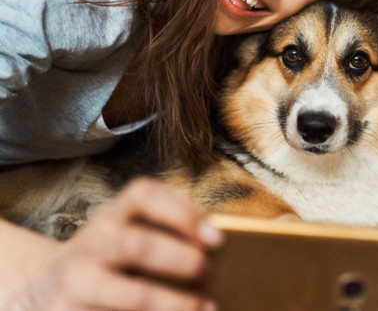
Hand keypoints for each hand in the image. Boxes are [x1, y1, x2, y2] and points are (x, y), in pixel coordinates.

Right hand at [17, 178, 221, 310]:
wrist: (42, 287)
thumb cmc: (107, 258)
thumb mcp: (125, 232)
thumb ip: (163, 233)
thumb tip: (215, 248)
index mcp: (110, 215)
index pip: (144, 195)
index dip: (182, 213)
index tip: (216, 238)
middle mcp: (90, 245)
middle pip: (137, 245)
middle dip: (180, 260)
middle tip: (209, 272)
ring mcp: (76, 284)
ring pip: (131, 296)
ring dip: (174, 304)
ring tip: (206, 308)